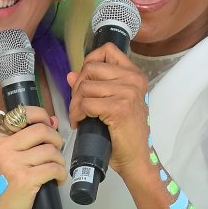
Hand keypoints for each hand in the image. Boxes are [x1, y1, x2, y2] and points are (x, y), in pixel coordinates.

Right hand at [0, 105, 66, 208]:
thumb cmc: (6, 183)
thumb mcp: (12, 156)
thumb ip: (30, 137)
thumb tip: (53, 120)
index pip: (23, 114)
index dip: (42, 116)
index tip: (49, 126)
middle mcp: (3, 148)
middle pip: (42, 130)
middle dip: (56, 139)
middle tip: (56, 151)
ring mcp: (14, 163)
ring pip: (50, 150)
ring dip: (59, 160)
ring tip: (55, 168)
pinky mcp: (25, 178)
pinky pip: (53, 168)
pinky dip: (60, 174)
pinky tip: (57, 179)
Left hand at [67, 43, 150, 176]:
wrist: (137, 158)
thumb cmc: (125, 133)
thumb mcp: (113, 104)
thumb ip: (94, 86)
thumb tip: (71, 75)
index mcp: (134, 75)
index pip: (107, 50)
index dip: (89, 62)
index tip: (84, 80)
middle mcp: (133, 80)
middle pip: (90, 68)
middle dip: (77, 87)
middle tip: (77, 104)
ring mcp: (127, 93)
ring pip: (85, 87)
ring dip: (75, 104)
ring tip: (78, 116)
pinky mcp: (118, 108)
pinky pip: (86, 103)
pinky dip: (77, 114)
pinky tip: (80, 122)